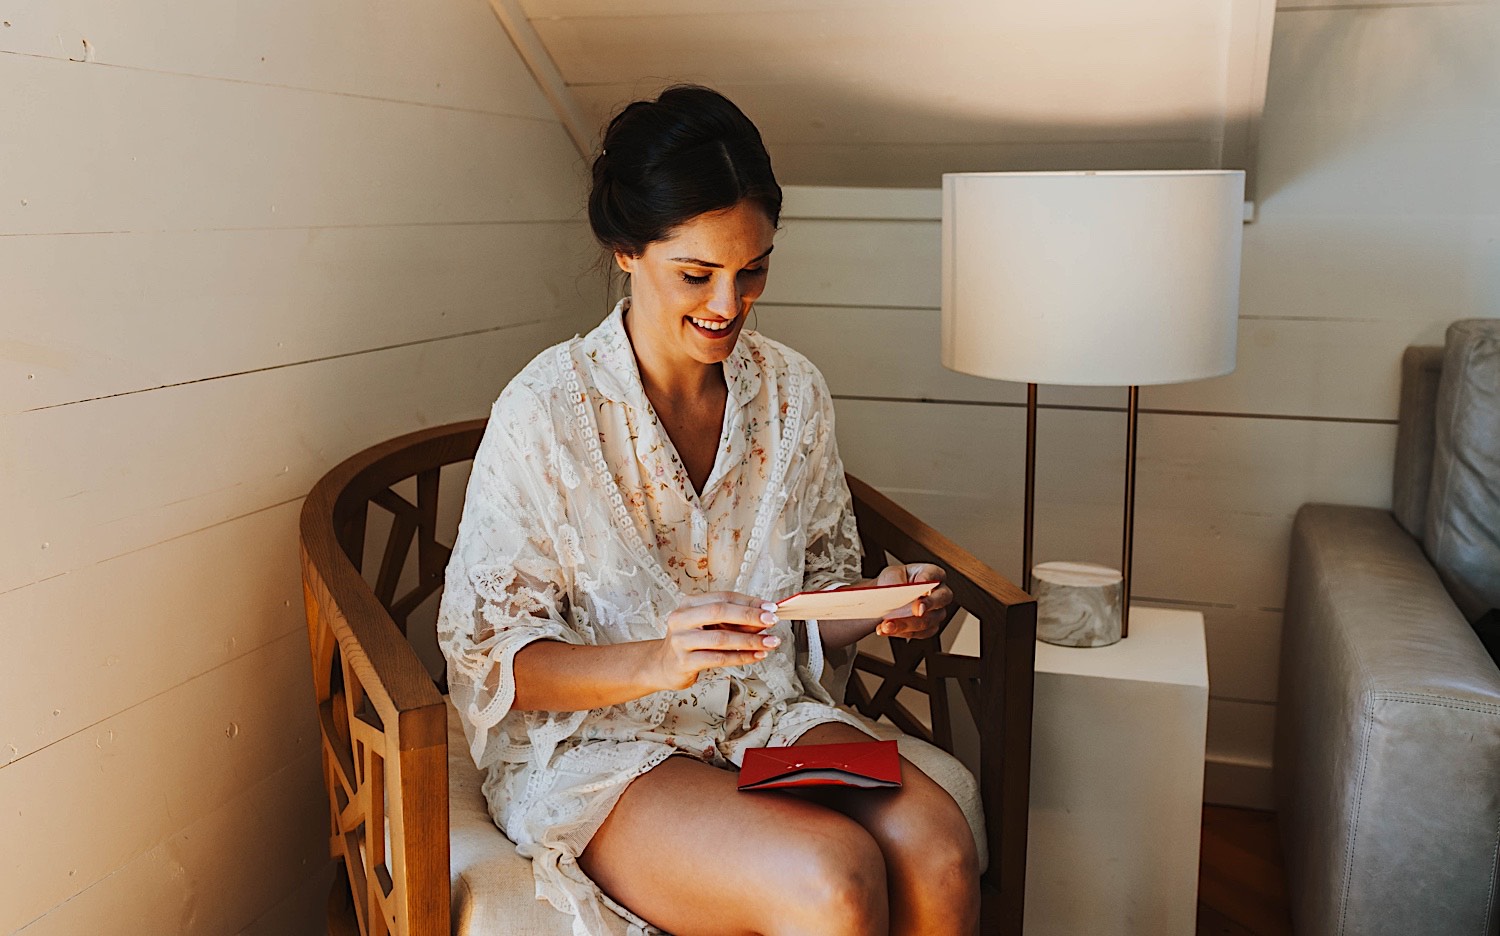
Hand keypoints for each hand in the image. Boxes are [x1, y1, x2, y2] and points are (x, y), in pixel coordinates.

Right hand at [648, 591, 781, 690]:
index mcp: (689, 604)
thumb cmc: (691, 642)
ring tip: (770, 642)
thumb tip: (764, 618)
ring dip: (750, 640)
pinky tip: (757, 656)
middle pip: (719, 611)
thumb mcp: (709, 626)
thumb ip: (733, 621)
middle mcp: (681, 618)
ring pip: (721, 638)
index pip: (723, 597)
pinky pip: (718, 658)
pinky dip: (741, 657)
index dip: (748, 601)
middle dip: (749, 615)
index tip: (770, 607)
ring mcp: (681, 640)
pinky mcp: (684, 662)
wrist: (663, 666)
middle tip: (772, 620)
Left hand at [873, 563, 951, 639]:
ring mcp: (937, 612)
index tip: (920, 585)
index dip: (928, 580)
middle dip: (927, 605)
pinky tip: (888, 630)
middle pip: (940, 599)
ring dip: (905, 624)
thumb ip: (896, 582)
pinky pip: (919, 633)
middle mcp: (939, 593)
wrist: (885, 600)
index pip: (934, 574)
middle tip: (915, 610)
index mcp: (932, 573)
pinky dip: (901, 632)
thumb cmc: (892, 583)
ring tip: (887, 625)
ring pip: (927, 621)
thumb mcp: (890, 575)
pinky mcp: (929, 628)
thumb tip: (900, 595)